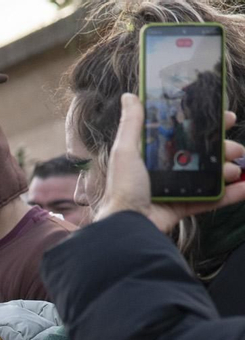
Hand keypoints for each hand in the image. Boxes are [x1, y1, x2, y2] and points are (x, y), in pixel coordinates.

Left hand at [98, 95, 244, 231]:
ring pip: (212, 176)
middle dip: (224, 149)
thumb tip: (129, 95)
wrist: (127, 226)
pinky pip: (214, 200)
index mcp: (155, 155)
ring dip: (229, 170)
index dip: (207, 126)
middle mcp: (167, 170)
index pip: (186, 134)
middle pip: (203, 154)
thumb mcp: (125, 152)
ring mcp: (177, 189)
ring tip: (235, 168)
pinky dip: (233, 193)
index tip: (226, 118)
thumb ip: (132, 124)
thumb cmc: (123, 188)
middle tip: (235, 149)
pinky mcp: (184, 207)